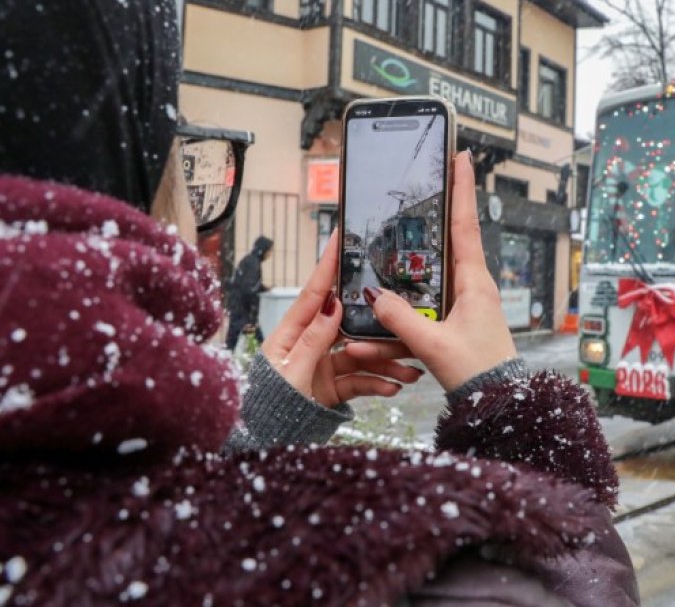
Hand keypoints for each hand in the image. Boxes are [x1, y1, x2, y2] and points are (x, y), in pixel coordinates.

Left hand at [261, 235, 421, 406]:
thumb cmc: (269, 405)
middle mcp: (310, 344)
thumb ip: (314, 341)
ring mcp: (322, 365)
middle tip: (402, 316)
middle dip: (377, 325)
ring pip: (360, 355)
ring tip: (410, 371)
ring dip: (386, 362)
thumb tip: (333, 304)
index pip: (315, 292)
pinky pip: (359, 381)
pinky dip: (377, 384)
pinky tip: (394, 388)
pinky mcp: (331, 387)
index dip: (329, 263)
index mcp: (291, 333)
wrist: (264, 440)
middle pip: (349, 324)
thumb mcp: (291, 373)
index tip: (341, 235)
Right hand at [347, 151, 517, 391]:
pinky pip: (430, 304)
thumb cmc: (480, 374)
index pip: (465, 225)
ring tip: (401, 259)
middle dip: (438, 214)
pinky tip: (386, 322)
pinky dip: (409, 308)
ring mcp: (468, 304)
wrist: (500, 404)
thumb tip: (375, 297)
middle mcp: (474, 287)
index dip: (462, 190)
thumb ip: (402, 320)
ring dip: (414, 272)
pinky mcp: (459, 321)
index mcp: (475, 283)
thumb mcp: (434, 346)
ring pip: (434, 277)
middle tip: (429, 181)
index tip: (462, 156)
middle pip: (451, 240)